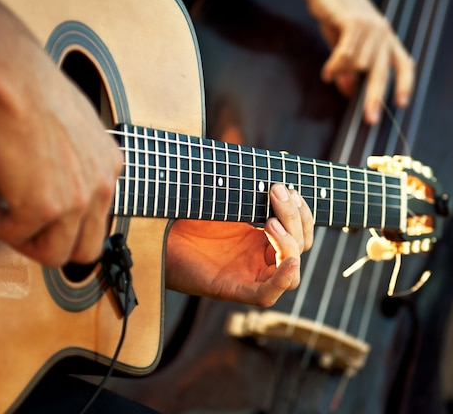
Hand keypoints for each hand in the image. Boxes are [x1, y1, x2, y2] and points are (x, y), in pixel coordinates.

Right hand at [0, 0, 122, 265]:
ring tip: (0, 214)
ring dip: (22, 240)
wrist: (14, 78)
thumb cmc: (33, 91)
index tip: (37, 214)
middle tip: (20, 228)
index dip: (64, 224)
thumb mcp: (72, 131)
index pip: (98, 220)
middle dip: (49, 245)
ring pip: (56, 254)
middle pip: (87, 248)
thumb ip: (74, 164)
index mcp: (109, 168)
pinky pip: (17, 236)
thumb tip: (51, 184)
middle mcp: (103, 186)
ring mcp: (80, 199)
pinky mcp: (48, 206)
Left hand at [165, 184, 313, 306]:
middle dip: (296, 219)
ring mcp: (246, 274)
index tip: (285, 186)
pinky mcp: (230, 288)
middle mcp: (257, 257)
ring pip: (291, 274)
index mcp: (260, 237)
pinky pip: (267, 295)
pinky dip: (282, 280)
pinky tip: (287, 261)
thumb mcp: (226, 193)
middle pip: (300, 247)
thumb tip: (284, 157)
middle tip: (276, 192)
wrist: (151, 228)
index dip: (301, 212)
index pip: (300, 231)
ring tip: (269, 222)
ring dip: (290, 245)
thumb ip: (252, 183)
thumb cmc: (184, 211)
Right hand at [304, 0, 414, 123]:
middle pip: (382, 72)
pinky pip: (346, 54)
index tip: (401, 104)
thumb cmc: (338, 15)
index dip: (405, 84)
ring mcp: (371, 26)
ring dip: (342, 73)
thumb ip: (349, 68)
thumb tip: (349, 91)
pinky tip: (327, 73)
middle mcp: (383, 33)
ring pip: (359, 64)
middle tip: (369, 118)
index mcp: (387, 39)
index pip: (404, 64)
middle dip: (375, 98)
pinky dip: (335, 67)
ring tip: (329, 74)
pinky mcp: (355, 22)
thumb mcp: (345, 45)